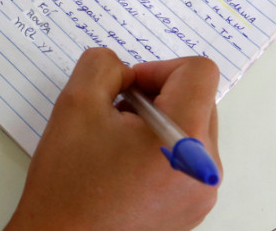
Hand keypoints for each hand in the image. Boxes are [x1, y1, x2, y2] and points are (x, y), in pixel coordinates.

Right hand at [6, 48, 220, 230]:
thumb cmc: (68, 181)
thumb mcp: (75, 102)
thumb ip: (102, 65)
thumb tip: (124, 70)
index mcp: (185, 139)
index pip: (198, 72)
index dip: (156, 68)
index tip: (123, 90)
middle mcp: (206, 169)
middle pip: (199, 100)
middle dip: (156, 96)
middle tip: (113, 115)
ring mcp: (202, 193)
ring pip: (192, 129)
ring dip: (157, 124)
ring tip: (114, 145)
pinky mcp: (191, 209)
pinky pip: (188, 160)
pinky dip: (158, 151)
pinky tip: (121, 167)